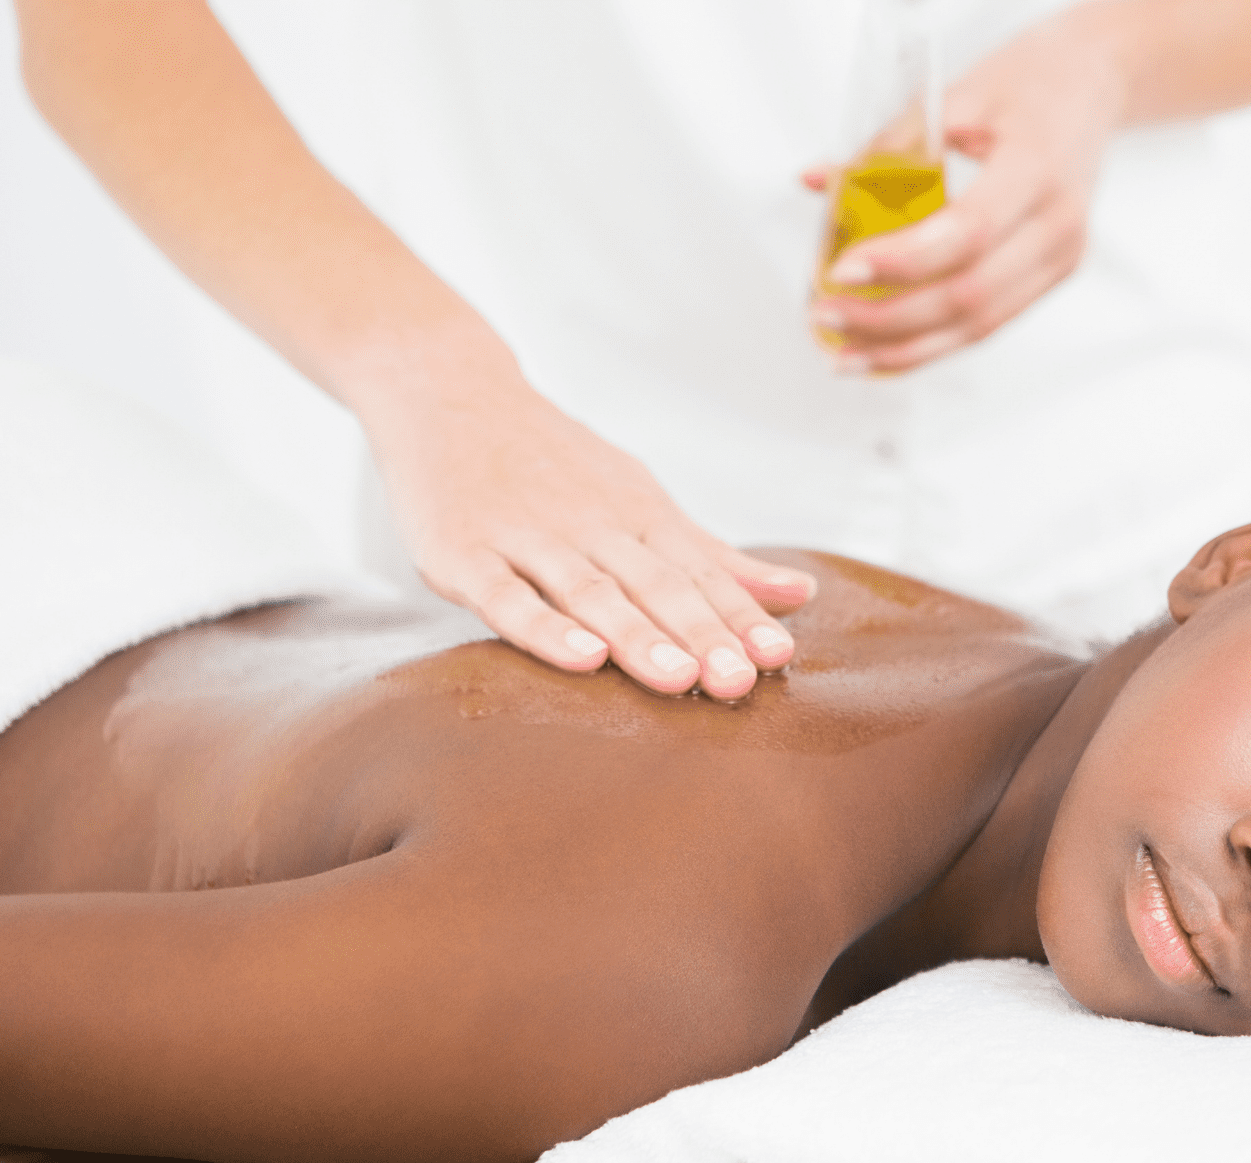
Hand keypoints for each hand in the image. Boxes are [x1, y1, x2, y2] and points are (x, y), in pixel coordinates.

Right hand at [360, 370, 813, 699]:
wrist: (449, 392)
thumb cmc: (554, 462)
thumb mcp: (641, 498)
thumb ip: (714, 557)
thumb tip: (801, 595)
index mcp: (639, 517)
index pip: (700, 574)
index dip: (738, 617)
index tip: (778, 658)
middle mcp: (592, 526)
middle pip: (655, 586)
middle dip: (701, 634)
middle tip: (740, 682)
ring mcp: (527, 539)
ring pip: (590, 593)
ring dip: (637, 636)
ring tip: (680, 680)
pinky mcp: (463, 555)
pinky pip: (507, 597)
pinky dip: (545, 628)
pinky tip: (583, 659)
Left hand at [806, 17, 1128, 372]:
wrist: (1091, 85)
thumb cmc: (1028, 83)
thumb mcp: (955, 95)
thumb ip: (887, 145)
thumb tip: (817, 182)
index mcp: (1037, 167)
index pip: (968, 232)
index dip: (901, 261)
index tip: (842, 272)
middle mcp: (1059, 223)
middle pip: (970, 295)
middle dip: (889, 318)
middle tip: (827, 313)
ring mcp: (1062, 258)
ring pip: (980, 326)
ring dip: (906, 349)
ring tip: (845, 354)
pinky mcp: (1052, 276)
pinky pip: (989, 324)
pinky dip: (933, 343)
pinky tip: (886, 350)